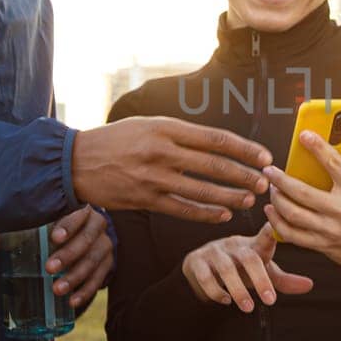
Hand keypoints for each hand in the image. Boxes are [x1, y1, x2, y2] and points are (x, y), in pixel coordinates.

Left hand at [0, 205, 113, 309]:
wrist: (83, 234)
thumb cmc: (54, 226)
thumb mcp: (38, 224)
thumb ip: (16, 231)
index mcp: (80, 209)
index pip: (77, 213)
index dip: (68, 225)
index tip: (54, 238)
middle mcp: (97, 225)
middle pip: (86, 240)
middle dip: (68, 255)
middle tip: (49, 268)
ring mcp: (104, 245)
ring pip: (93, 261)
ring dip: (75, 277)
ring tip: (57, 290)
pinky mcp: (108, 263)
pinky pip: (99, 278)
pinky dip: (86, 291)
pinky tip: (73, 302)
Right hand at [71, 116, 271, 222]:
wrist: (76, 161)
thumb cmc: (117, 140)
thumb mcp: (148, 124)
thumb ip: (180, 134)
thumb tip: (217, 143)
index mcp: (166, 127)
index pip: (216, 139)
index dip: (244, 149)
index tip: (264, 156)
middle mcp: (162, 151)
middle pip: (214, 166)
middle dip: (244, 175)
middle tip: (264, 182)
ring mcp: (153, 177)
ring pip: (202, 191)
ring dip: (230, 197)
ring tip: (249, 200)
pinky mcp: (145, 200)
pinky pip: (183, 209)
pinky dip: (206, 214)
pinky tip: (222, 215)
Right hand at [182, 223, 314, 311]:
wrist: (201, 269)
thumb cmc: (239, 269)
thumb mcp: (261, 273)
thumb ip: (283, 281)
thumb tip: (310, 285)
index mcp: (251, 245)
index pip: (265, 236)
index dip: (272, 231)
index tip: (278, 228)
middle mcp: (233, 244)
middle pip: (249, 257)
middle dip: (260, 279)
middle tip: (270, 301)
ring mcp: (213, 251)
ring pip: (226, 268)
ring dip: (238, 289)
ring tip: (248, 307)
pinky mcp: (195, 262)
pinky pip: (205, 276)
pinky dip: (215, 290)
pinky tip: (225, 300)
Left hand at [262, 130, 340, 281]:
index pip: (334, 164)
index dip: (317, 148)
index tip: (304, 136)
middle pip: (302, 192)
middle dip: (280, 179)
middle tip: (270, 170)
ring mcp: (330, 229)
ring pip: (293, 214)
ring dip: (277, 200)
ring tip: (271, 189)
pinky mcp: (322, 244)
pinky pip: (293, 234)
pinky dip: (277, 222)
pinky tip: (272, 211)